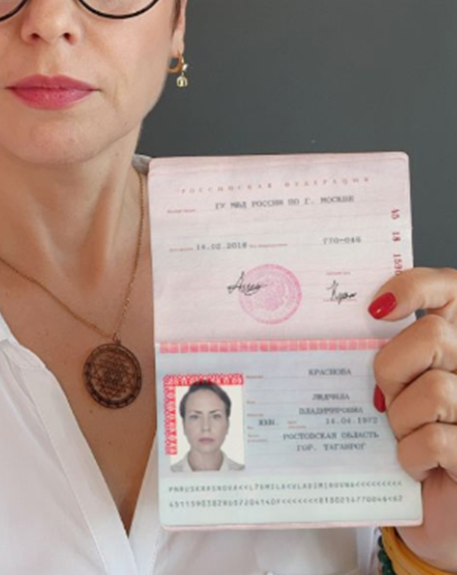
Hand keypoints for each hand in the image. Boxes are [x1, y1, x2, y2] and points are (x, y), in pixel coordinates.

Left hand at [371, 267, 456, 571]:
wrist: (438, 514)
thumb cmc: (411, 441)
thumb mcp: (396, 387)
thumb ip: (384, 349)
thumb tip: (355, 320)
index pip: (449, 289)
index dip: (414, 287)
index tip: (376, 309)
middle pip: (432, 337)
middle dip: (392, 368)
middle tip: (384, 398)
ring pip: (434, 390)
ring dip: (401, 420)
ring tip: (403, 437)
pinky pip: (433, 439)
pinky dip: (411, 456)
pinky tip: (416, 466)